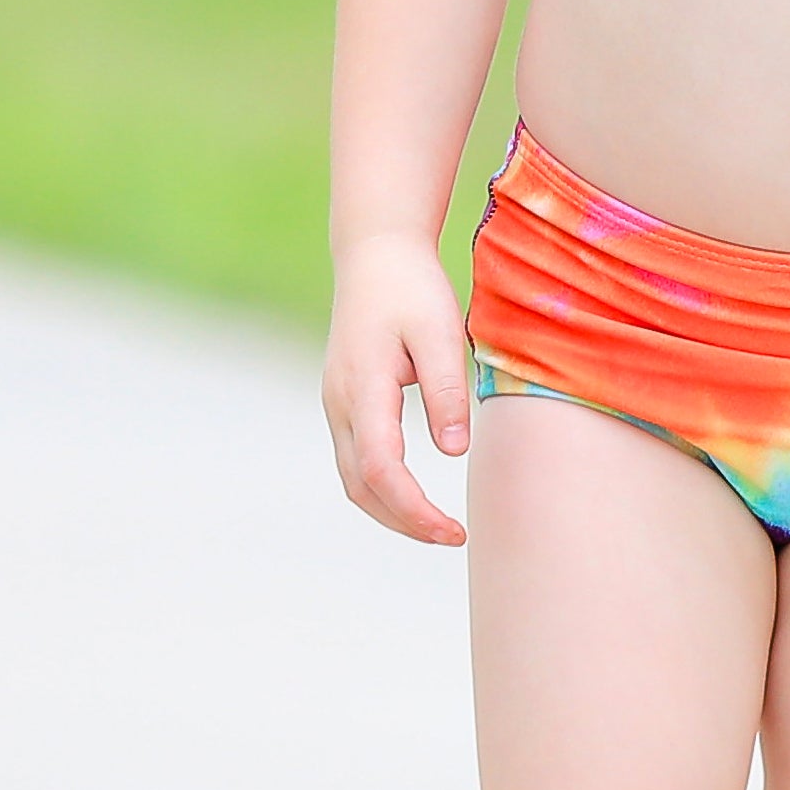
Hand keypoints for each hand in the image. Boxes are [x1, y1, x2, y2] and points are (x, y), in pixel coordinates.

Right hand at [322, 233, 473, 545]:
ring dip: (391, 510)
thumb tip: (453, 453)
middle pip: (361, 487)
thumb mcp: (439, 331)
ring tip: (438, 526)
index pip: (382, 470)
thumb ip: (446, 390)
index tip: (453, 530)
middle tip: (453, 537)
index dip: (415, 510)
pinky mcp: (344, 401)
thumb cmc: (411, 287)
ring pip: (353, 479)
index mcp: (363, 389)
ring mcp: (336, 404)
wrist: (375, 253)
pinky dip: (383, 488)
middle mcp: (340, 404)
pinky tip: (416, 493)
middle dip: (404, 522)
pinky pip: (356, 460)